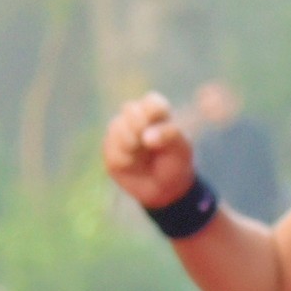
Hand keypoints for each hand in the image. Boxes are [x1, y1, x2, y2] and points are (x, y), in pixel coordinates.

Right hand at [103, 92, 196, 209]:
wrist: (164, 189)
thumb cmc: (175, 163)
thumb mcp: (181, 149)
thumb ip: (169, 135)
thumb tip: (146, 137)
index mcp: (156, 112)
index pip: (151, 101)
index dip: (153, 112)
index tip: (159, 125)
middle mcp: (136, 118)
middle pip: (130, 109)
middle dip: (138, 126)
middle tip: (147, 143)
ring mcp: (120, 132)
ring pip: (116, 127)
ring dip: (131, 144)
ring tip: (141, 156)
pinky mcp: (109, 149)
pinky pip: (111, 149)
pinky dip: (124, 159)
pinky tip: (132, 164)